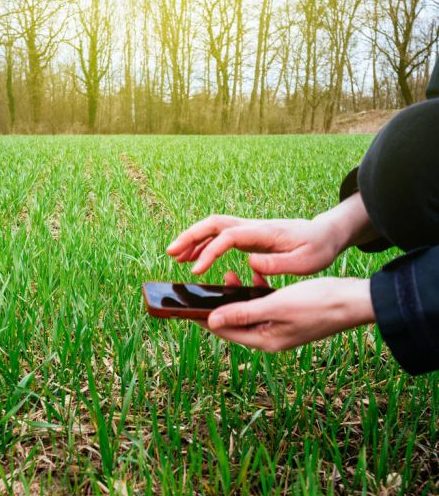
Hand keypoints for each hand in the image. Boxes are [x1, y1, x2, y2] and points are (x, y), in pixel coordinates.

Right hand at [166, 194, 377, 276]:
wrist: (326, 234)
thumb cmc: (318, 249)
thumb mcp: (305, 262)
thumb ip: (278, 264)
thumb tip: (250, 263)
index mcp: (264, 232)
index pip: (228, 237)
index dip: (209, 252)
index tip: (196, 271)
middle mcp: (253, 227)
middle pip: (214, 224)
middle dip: (190, 236)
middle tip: (170, 253)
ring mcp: (250, 231)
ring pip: (215, 229)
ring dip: (194, 240)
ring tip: (175, 257)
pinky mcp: (250, 238)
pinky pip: (222, 238)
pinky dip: (206, 246)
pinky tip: (196, 260)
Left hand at [199, 274, 374, 352]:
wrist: (354, 300)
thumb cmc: (318, 302)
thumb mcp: (276, 305)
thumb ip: (242, 313)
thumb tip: (211, 320)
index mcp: (264, 340)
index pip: (224, 330)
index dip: (203, 317)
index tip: (185, 306)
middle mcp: (269, 337)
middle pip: (233, 322)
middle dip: (217, 306)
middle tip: (202, 289)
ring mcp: (279, 327)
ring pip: (247, 312)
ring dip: (236, 296)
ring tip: (228, 277)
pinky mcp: (287, 315)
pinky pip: (263, 305)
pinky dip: (255, 292)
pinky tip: (253, 276)